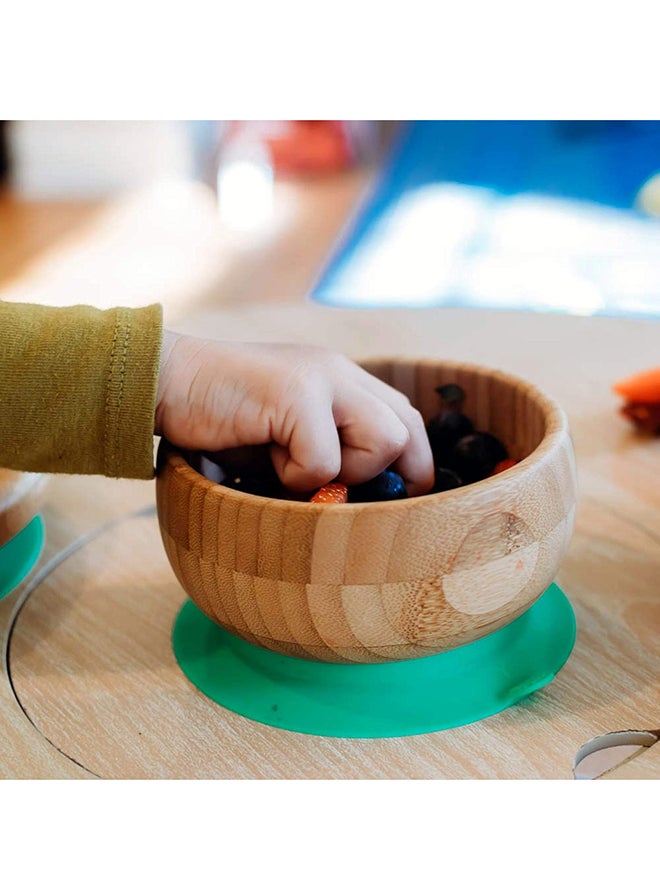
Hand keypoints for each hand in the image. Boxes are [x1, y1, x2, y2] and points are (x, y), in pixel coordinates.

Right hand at [155, 332, 433, 495]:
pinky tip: (263, 457)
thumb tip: (361, 504)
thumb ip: (325, 454)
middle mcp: (339, 373)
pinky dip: (294, 476)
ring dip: (340, 473)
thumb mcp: (283, 437)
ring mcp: (321, 379)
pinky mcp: (296, 393)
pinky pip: (324, 461)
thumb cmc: (219, 419)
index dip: (411, 463)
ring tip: (290, 466)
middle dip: (386, 474)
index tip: (393, 498)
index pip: (406, 418)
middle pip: (406, 430)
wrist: (163, 383)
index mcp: (341, 379)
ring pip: (383, 443)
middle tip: (342, 492)